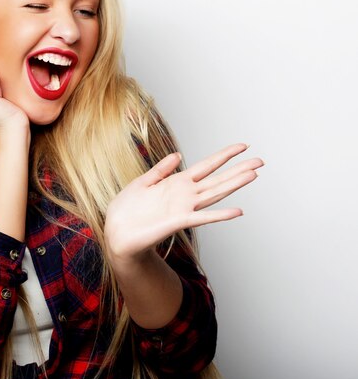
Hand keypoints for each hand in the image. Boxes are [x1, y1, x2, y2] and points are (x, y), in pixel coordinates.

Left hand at [104, 144, 263, 260]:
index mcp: (177, 183)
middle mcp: (185, 195)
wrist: (116, 232)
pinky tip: (237, 211)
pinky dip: (220, 215)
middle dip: (238, 170)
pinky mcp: (178, 221)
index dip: (224, 156)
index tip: (242, 146)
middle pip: (217, 179)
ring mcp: (183, 208)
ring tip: (253, 175)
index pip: (206, 166)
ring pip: (214, 194)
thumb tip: (177, 154)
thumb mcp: (143, 182)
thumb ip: (161, 169)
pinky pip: (202, 217)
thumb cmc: (127, 209)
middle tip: (260, 161)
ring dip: (234, 185)